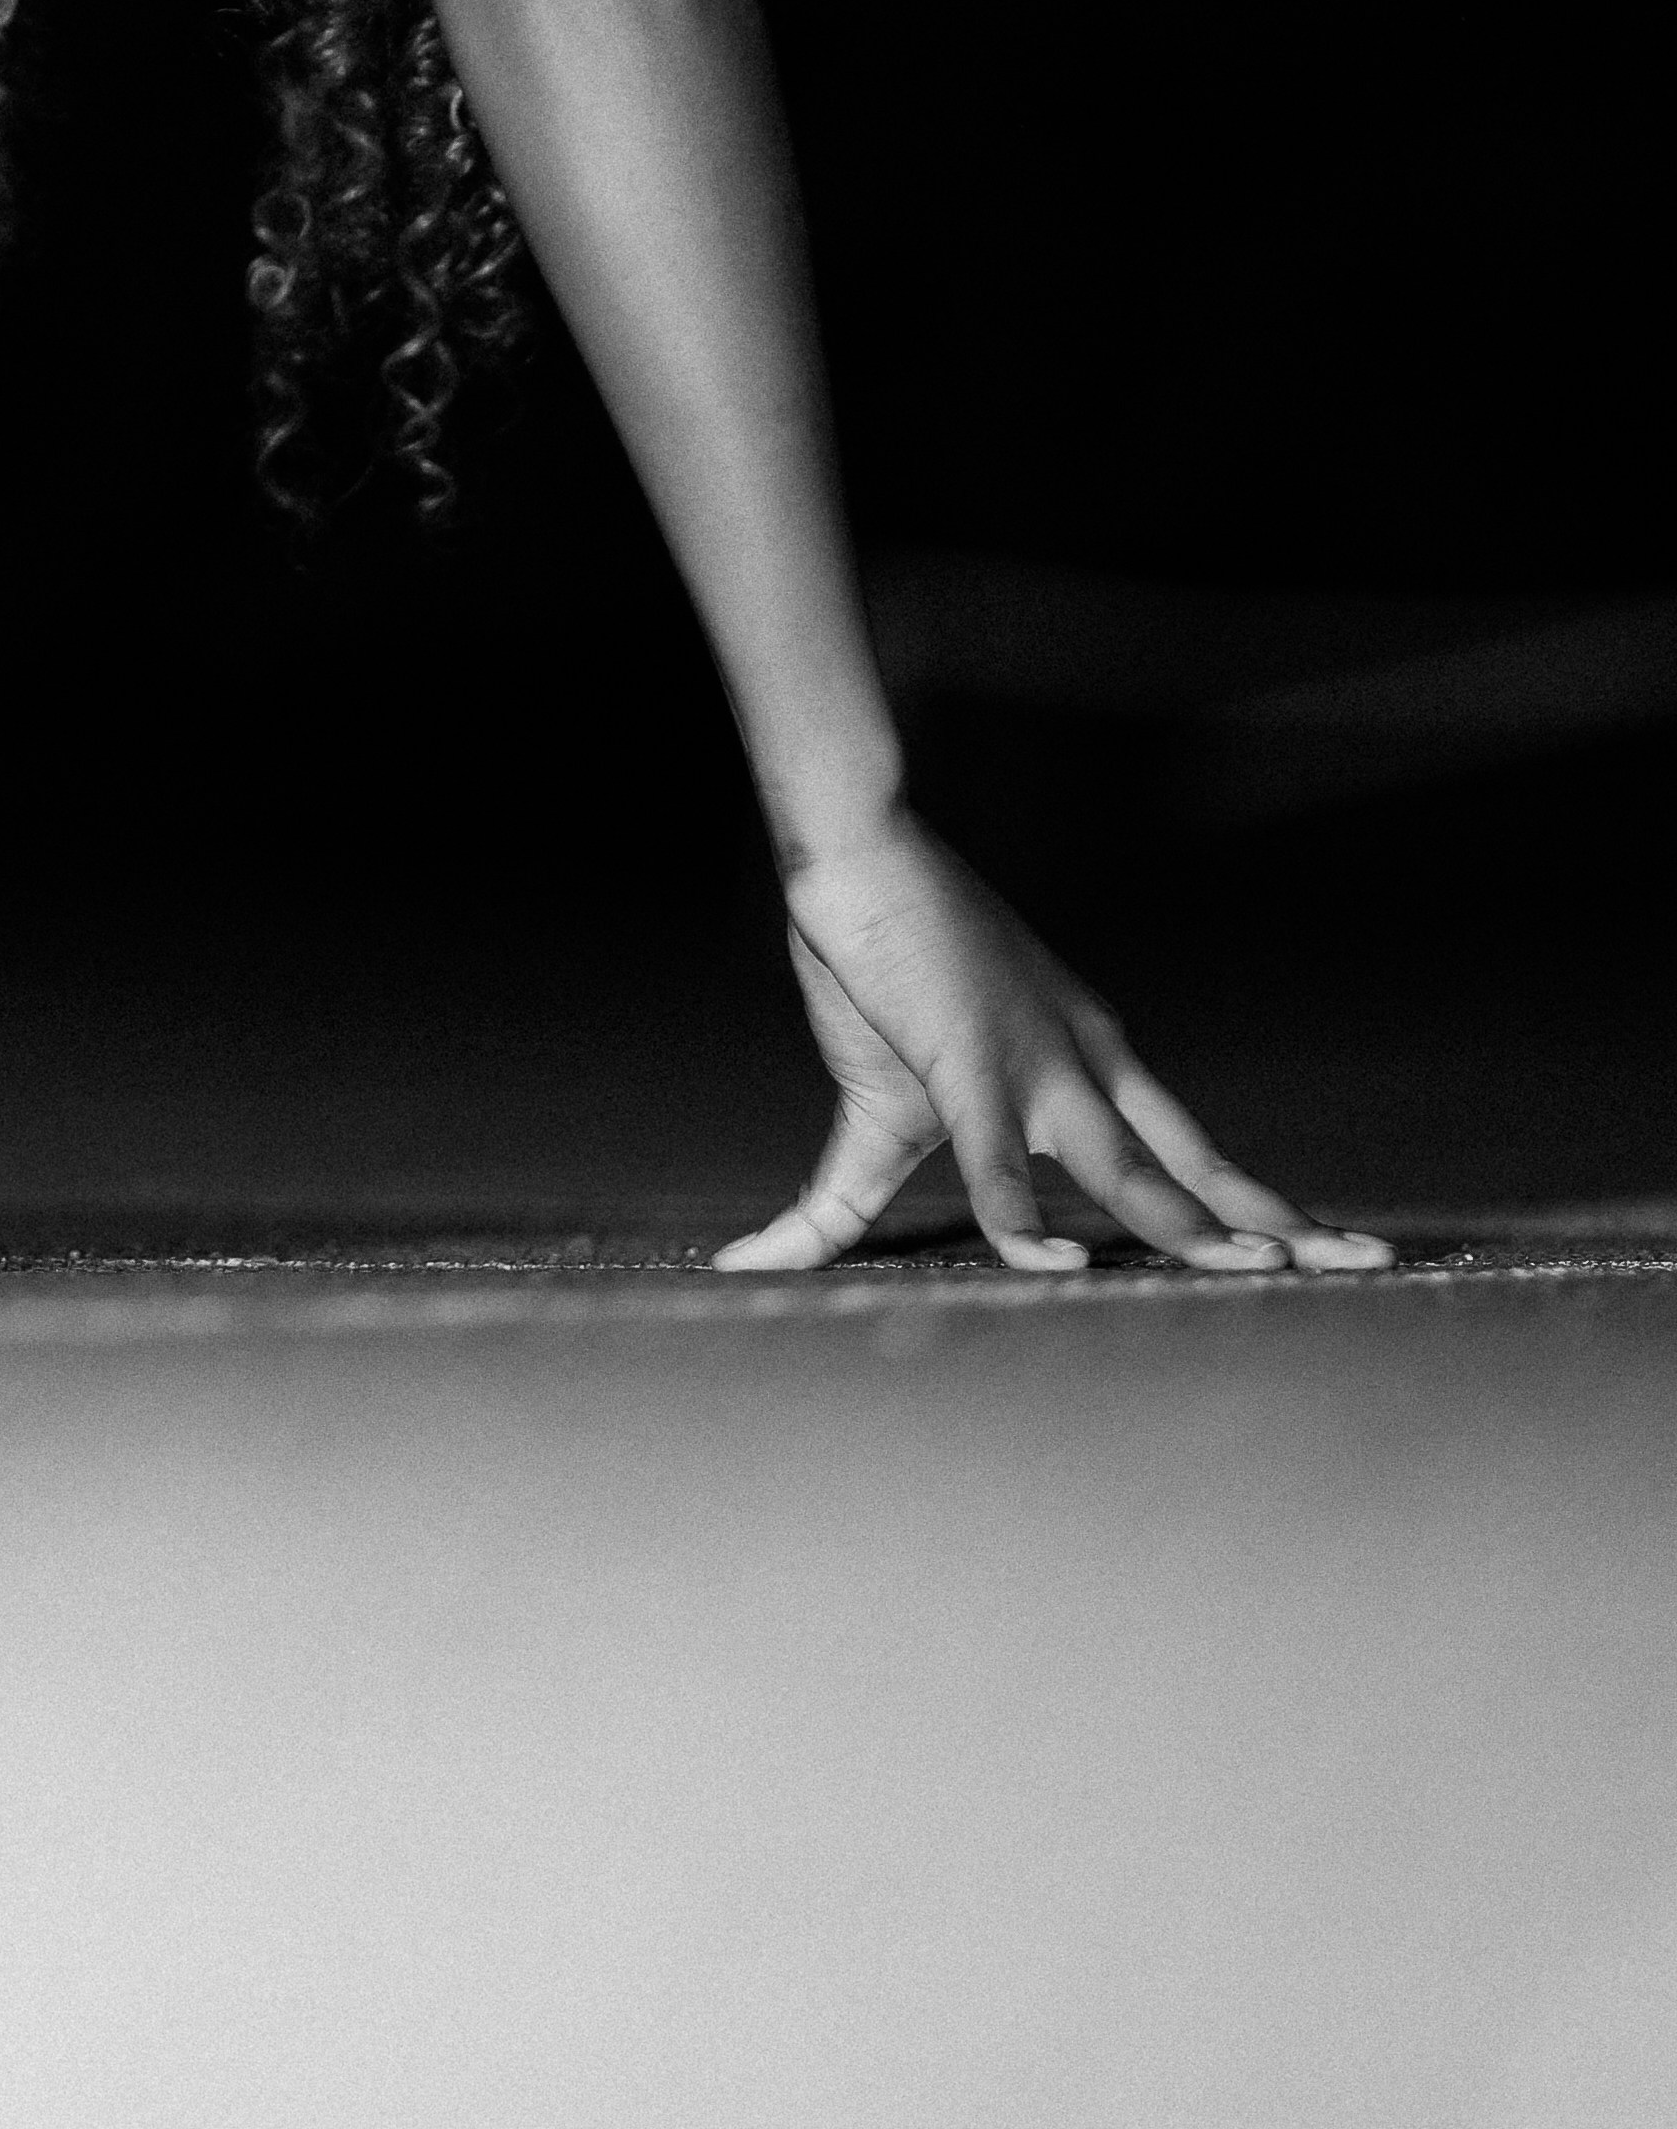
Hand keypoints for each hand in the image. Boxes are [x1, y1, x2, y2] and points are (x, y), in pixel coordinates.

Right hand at [717, 818, 1394, 1277]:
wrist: (852, 853)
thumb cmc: (876, 964)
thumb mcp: (876, 1104)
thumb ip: (835, 1203)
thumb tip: (758, 1260)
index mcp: (1086, 1067)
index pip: (1193, 1153)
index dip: (1258, 1205)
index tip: (1325, 1247)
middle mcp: (1085, 1068)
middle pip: (1197, 1166)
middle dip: (1280, 1223)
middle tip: (1371, 1264)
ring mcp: (1035, 1065)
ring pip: (1132, 1168)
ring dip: (1196, 1226)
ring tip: (1263, 1276)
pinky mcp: (964, 1060)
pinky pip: (1000, 1154)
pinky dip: (1022, 1215)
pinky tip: (1054, 1266)